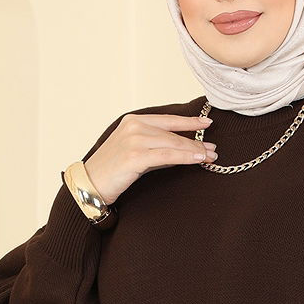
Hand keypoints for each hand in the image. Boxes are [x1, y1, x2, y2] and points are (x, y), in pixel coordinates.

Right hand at [84, 113, 217, 204]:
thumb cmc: (113, 170)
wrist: (90, 184)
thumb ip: (157, 147)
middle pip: (173, 133)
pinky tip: (197, 159)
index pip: (168, 120)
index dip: (189, 122)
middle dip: (196, 142)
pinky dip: (184, 157)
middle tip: (213, 149)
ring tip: (209, 156)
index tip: (207, 123)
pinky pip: (166, 156)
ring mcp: (134, 140)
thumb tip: (184, 149)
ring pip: (173, 144)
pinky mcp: (134, 156)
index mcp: (134, 121)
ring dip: (194, 150)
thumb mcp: (136, 152)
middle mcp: (134, 126)